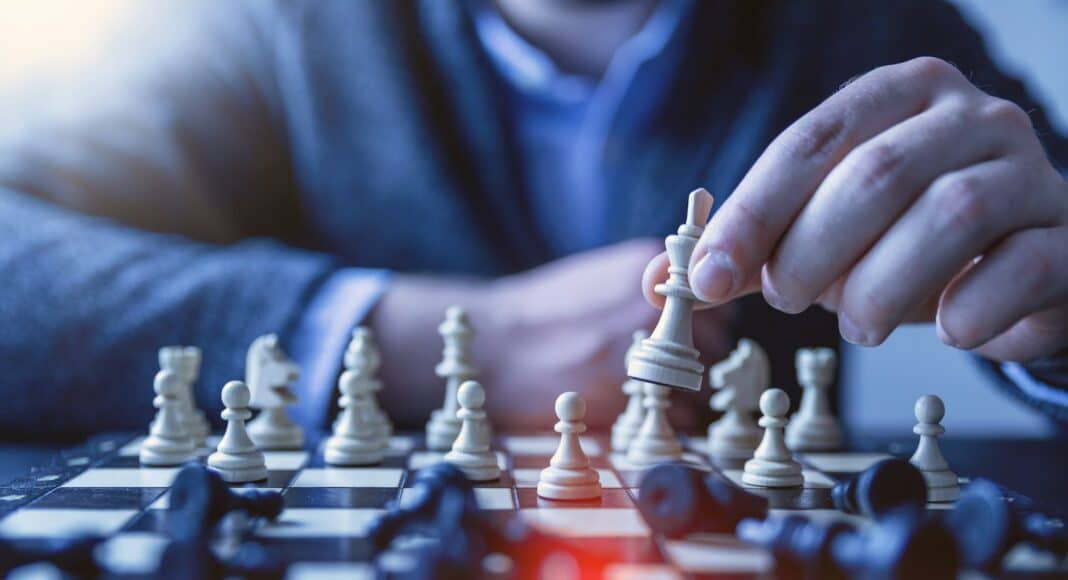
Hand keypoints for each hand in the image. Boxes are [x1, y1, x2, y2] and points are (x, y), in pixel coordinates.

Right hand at [375, 239, 734, 429]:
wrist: (492, 346)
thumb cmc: (541, 314)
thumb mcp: (598, 275)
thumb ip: (647, 286)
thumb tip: (693, 304)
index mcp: (646, 266)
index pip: (718, 299)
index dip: (706, 324)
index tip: (689, 337)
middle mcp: (652, 304)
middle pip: (715, 341)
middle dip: (697, 359)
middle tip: (664, 370)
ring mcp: (641, 347)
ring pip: (700, 381)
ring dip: (686, 393)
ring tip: (648, 392)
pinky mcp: (626, 393)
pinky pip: (678, 414)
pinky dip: (667, 419)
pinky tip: (635, 410)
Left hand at [667, 57, 1067, 361]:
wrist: (1017, 262)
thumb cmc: (905, 240)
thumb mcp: (821, 234)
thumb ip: (748, 251)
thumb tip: (657, 281)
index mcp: (897, 97)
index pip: (810, 141)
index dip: (752, 211)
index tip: (707, 275)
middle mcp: (969, 118)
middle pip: (876, 174)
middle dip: (813, 250)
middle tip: (788, 299)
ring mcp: (1028, 171)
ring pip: (951, 214)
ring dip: (882, 287)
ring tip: (856, 325)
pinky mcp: (1065, 236)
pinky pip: (1020, 268)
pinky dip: (969, 311)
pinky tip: (945, 329)